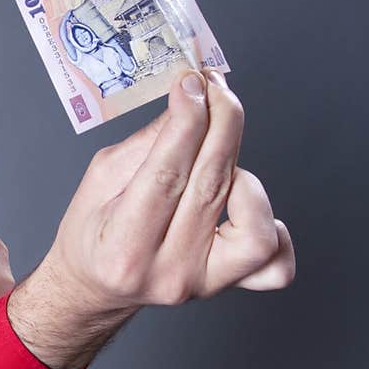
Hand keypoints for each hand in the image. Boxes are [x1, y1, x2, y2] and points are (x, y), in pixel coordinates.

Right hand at [10, 69, 295, 368]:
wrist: (95, 286)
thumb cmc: (92, 232)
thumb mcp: (101, 180)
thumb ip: (149, 143)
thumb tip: (192, 98)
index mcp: (123, 247)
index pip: (167, 174)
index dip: (187, 120)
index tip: (192, 82)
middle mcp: (167, 271)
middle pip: (211, 185)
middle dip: (220, 123)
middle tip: (214, 88)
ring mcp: (201, 284)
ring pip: (255, 225)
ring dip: (241, 174)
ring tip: (215, 156)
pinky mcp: (225, 286)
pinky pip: (276, 265)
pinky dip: (274, 230)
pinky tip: (245, 204)